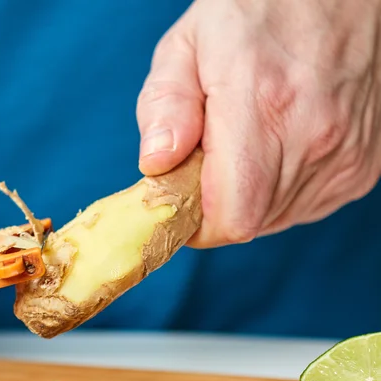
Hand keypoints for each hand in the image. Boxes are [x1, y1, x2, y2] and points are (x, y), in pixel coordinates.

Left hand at [136, 0, 380, 247]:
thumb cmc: (258, 11)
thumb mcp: (188, 43)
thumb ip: (165, 106)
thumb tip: (157, 164)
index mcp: (260, 103)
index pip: (230, 216)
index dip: (193, 220)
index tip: (175, 195)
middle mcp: (313, 136)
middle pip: (248, 222)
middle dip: (213, 201)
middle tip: (208, 154)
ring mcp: (345, 154)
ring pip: (276, 218)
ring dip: (248, 194)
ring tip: (248, 139)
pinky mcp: (364, 165)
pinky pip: (307, 205)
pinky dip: (281, 189)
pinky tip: (278, 144)